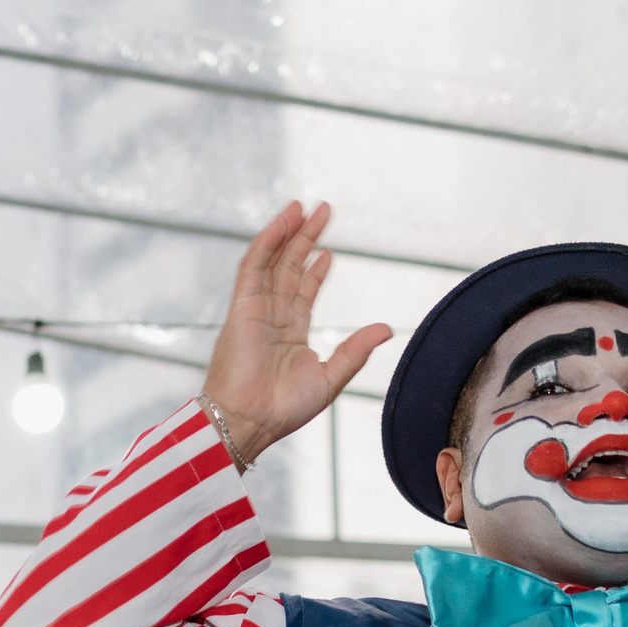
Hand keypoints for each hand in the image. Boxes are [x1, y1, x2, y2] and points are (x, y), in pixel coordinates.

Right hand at [200, 201, 392, 463]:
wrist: (249, 421)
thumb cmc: (283, 410)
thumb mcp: (330, 378)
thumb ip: (355, 351)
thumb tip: (386, 329)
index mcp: (290, 335)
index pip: (303, 292)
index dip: (316, 269)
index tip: (329, 250)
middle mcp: (272, 318)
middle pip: (289, 268)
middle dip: (305, 238)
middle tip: (322, 211)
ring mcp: (255, 310)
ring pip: (272, 260)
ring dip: (287, 232)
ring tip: (303, 206)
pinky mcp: (242, 306)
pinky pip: (254, 265)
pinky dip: (268, 240)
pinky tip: (283, 221)